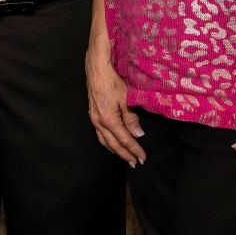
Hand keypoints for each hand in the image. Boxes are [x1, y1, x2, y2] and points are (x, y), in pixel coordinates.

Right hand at [86, 51, 145, 166]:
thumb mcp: (126, 100)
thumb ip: (131, 119)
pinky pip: (100, 134)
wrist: (97, 71)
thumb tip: (138, 134)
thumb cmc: (112, 82)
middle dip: (125, 155)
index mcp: (109, 120)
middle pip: (113, 144)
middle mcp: (99, 123)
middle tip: (135, 163)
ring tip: (124, 157)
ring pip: (104, 141)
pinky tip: (112, 143)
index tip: (142, 158)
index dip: (134, 150)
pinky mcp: (93, 115)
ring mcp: (94, 119)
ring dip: (115, 151)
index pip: (125, 140)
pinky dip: (108, 142)